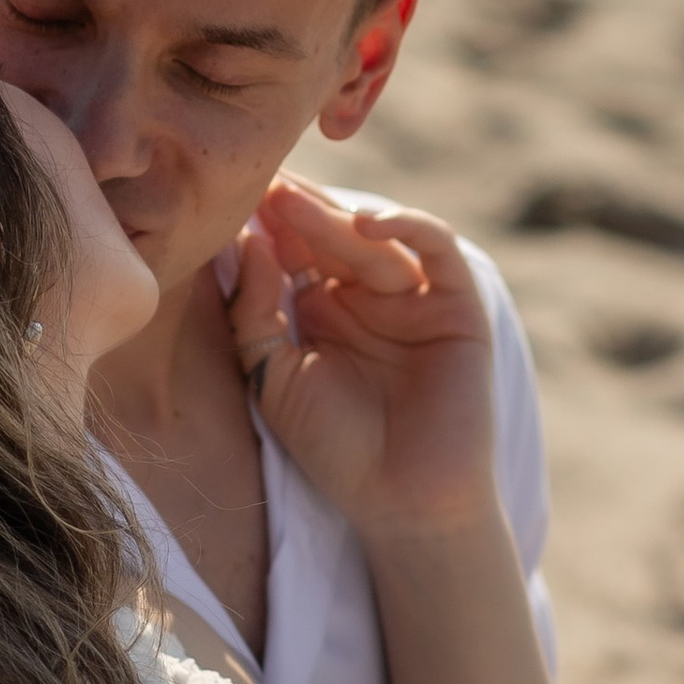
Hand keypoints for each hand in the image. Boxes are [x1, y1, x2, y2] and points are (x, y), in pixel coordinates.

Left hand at [229, 183, 497, 542]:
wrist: (405, 501)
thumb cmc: (337, 449)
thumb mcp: (272, 378)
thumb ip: (254, 313)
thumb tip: (248, 242)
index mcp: (320, 309)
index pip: (292, 249)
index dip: (264, 224)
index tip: (226, 196)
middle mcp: (366, 295)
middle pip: (328, 236)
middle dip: (293, 210)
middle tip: (258, 182)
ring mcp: (413, 296)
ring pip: (374, 239)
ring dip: (334, 217)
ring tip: (292, 203)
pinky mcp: (457, 303)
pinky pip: (436, 249)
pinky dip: (407, 226)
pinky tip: (366, 223)